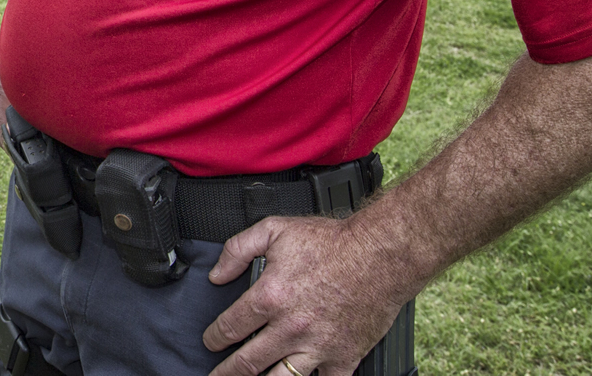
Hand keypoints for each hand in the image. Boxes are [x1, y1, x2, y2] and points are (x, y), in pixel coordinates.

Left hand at [199, 214, 412, 375]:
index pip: (229, 328)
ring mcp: (317, 347)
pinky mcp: (344, 358)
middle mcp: (290, 328)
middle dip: (226, 372)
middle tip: (217, 375)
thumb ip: (237, 249)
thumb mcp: (275, 230)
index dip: (214, 338)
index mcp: (270, 297)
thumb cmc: (333, 243)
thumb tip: (217, 274)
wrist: (381, 255)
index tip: (211, 342)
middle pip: (247, 363)